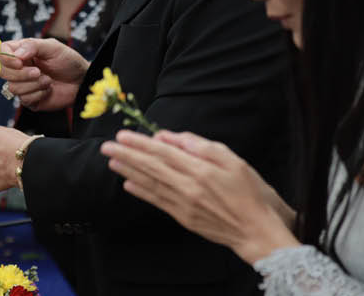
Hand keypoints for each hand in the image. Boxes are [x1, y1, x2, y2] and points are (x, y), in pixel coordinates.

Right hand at [0, 38, 87, 110]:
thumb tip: (16, 54)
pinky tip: (48, 89)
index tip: (20, 62)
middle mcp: (19, 68)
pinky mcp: (30, 100)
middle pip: (3, 72)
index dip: (6, 59)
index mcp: (21, 52)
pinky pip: (24, 99)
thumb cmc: (68, 61)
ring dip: (33, 85)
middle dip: (21, 74)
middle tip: (39, 72)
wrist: (82, 81)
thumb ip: (33, 46)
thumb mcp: (53, 47)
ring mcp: (23, 85)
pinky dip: (38, 94)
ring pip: (13, 88)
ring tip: (48, 80)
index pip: (1, 53)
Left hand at [100, 130, 298, 264]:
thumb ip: (200, 146)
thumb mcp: (232, 159)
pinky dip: (141, 192)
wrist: (256, 229)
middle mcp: (188, 187)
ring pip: (150, 184)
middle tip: (107, 147)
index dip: (141, 143)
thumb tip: (171, 137)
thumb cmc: (249, 192)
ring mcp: (183, 204)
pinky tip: (128, 184)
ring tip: (112, 161)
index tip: (123, 135)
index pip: (163, 153)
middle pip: (151, 167)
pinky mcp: (183, 217)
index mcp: (200, 169)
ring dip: (129, 172)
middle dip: (127, 155)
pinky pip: (157, 202)